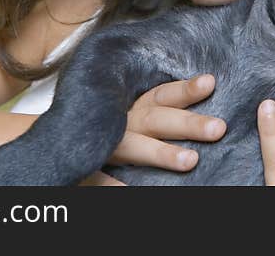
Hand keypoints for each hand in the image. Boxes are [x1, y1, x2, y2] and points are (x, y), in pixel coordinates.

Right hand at [79, 74, 225, 185]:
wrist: (55, 141)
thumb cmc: (104, 127)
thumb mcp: (129, 113)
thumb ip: (156, 110)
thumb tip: (201, 95)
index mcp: (131, 108)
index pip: (160, 95)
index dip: (184, 89)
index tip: (210, 83)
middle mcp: (119, 123)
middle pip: (155, 119)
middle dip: (187, 123)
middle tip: (218, 127)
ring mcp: (104, 146)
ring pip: (133, 147)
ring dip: (160, 153)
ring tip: (191, 161)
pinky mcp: (87, 168)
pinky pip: (100, 178)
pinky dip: (115, 185)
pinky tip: (133, 191)